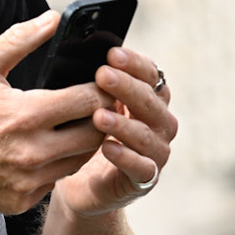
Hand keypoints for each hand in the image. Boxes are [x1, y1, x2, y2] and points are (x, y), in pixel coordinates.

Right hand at [0, 10, 108, 214]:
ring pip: (79, 161)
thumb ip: (19, 39)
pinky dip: (56, 164)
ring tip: (73, 123)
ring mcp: (27, 181)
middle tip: (97, 104)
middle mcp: (31, 153)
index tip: (103, 83)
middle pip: (94, 135)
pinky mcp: (20, 201)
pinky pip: (54, 180)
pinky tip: (44, 148)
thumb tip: (53, 18)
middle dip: (101, 117)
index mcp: (25, 115)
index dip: (102, 89)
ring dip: (83, 141)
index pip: (89, 102)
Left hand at [53, 46, 177, 217]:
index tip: (111, 53)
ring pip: (149, 135)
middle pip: (153, 101)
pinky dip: (127, 157)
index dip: (135, 63)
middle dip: (128, 87)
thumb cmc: (83, 135)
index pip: (152, 75)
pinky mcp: (143, 180)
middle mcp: (158, 124)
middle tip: (103, 75)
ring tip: (99, 115)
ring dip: (124, 123)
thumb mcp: (86, 104)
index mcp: (148, 98)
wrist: (80, 185)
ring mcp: (155, 153)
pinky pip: (142, 168)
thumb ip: (91, 82)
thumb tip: (75, 50)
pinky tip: (107, 148)